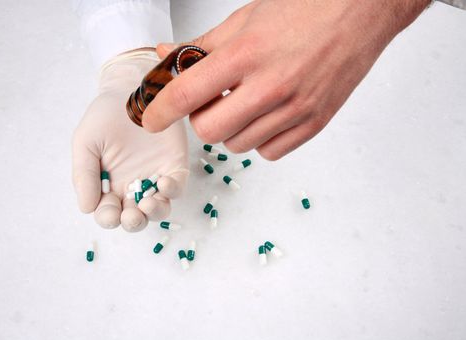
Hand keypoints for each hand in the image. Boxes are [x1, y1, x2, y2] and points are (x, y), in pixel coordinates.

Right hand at [72, 49, 188, 231]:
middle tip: (131, 215)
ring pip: (158, 208)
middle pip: (135, 217)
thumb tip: (86, 208)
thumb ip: (84, 174)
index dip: (108, 217)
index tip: (109, 211)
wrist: (130, 88)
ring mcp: (155, 177)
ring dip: (154, 213)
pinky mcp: (175, 165)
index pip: (108, 213)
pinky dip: (171, 191)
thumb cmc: (104, 116)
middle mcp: (133, 186)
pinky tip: (163, 184)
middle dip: (133, 222)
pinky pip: (177, 187)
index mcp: (108, 185)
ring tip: (147, 204)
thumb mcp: (86, 142)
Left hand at [142, 0, 428, 159]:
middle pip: (209, 131)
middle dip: (199, 120)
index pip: (185, 95)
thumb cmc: (304, 9)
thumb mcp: (244, 19)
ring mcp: (295, 109)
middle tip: (209, 102)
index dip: (159, 112)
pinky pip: (268, 152)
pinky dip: (258, 139)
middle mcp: (270, 86)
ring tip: (243, 104)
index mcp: (246, 53)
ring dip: (230, 129)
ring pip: (237, 145)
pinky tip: (265, 116)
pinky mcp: (314, 124)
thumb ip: (201, 46)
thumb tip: (166, 58)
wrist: (361, 12)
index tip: (150, 119)